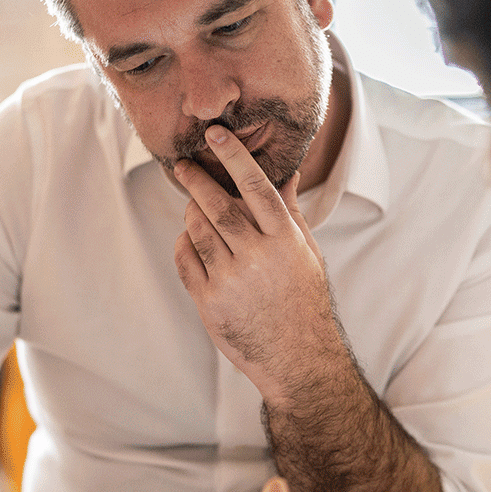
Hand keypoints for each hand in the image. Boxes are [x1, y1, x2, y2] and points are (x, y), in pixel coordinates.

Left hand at [172, 125, 343, 395]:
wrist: (298, 358)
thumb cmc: (305, 300)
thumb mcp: (307, 253)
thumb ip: (290, 211)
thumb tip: (287, 173)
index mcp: (285, 240)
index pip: (256, 186)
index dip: (233, 156)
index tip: (215, 134)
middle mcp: (258, 257)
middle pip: (218, 205)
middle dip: (197, 179)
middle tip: (184, 164)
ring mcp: (231, 280)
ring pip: (197, 230)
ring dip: (190, 212)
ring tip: (192, 204)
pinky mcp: (210, 302)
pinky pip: (185, 260)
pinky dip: (183, 243)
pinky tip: (190, 239)